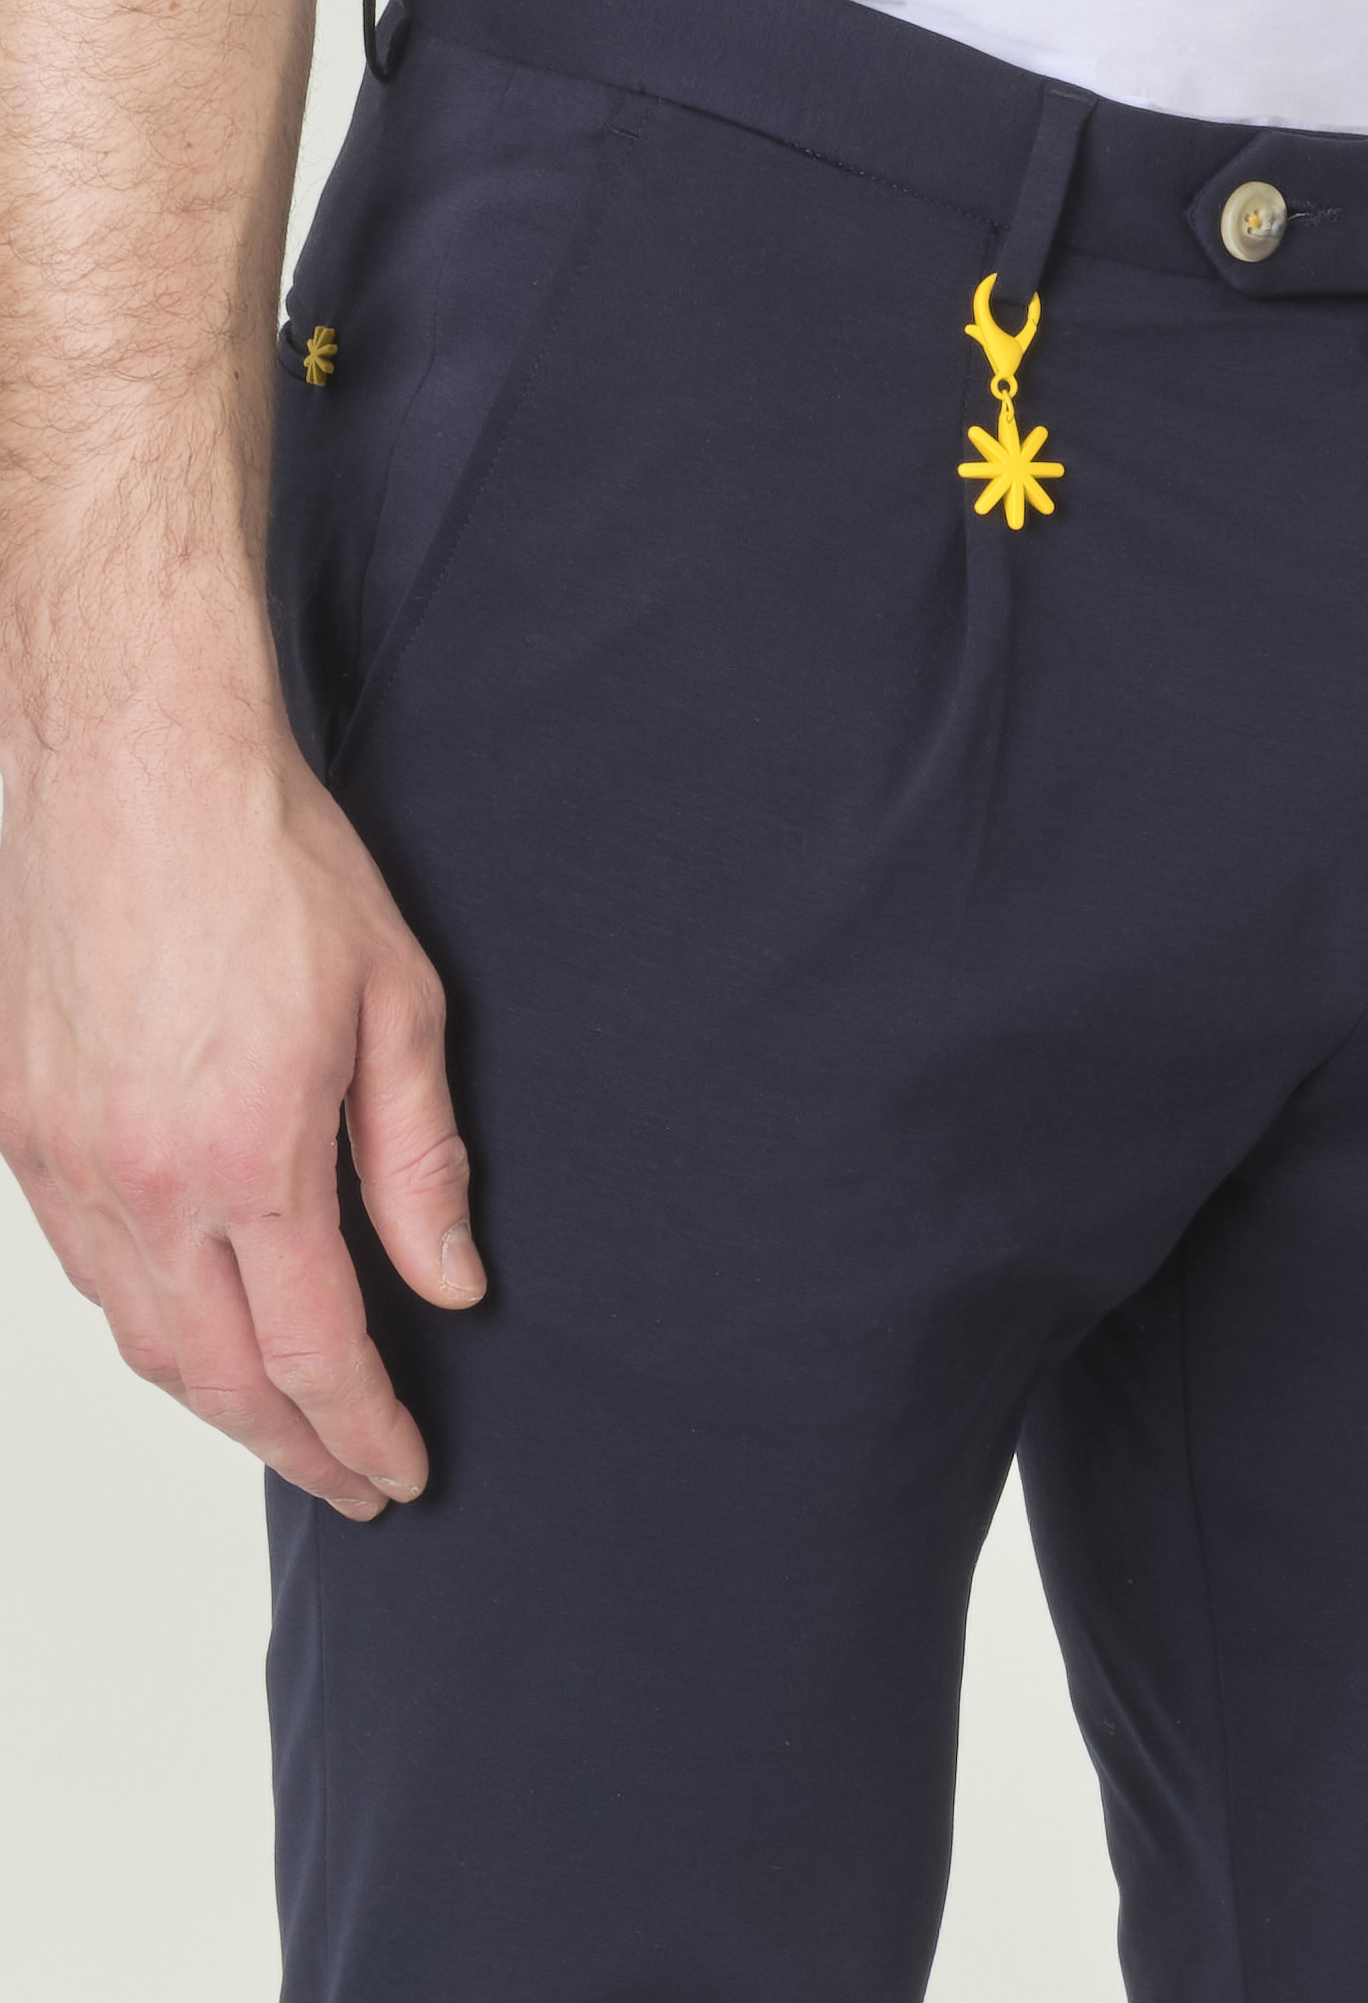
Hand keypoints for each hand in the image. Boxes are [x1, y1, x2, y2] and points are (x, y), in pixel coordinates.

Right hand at [0, 710, 484, 1519]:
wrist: (135, 757)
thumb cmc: (270, 860)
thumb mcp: (397, 1005)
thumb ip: (420, 1162)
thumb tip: (452, 1280)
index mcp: (248, 1156)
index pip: (313, 1354)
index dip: (362, 1429)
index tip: (399, 1472)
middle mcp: (138, 1178)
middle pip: (212, 1376)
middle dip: (289, 1448)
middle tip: (347, 1482)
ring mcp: (58, 1155)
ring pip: (132, 1332)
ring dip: (209, 1397)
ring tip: (278, 1424)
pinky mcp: (15, 1118)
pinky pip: (78, 1262)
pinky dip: (140, 1317)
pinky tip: (186, 1318)